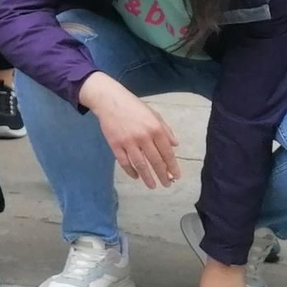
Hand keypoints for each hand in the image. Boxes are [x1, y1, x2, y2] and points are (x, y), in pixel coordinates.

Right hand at [80, 72, 179, 186]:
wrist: (110, 101)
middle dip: (162, 175)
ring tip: (152, 186)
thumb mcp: (154, 115)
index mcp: (155, 129)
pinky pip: (124, 162)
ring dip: (147, 177)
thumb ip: (166, 130)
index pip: (167, 152)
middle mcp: (143, 137)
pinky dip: (130, 171)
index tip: (176, 176)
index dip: (172, 166)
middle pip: (155, 161)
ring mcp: (128, 142)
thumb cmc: (134, 107)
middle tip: (167, 184)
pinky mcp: (115, 144)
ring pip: (140, 164)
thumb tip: (175, 145)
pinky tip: (136, 176)